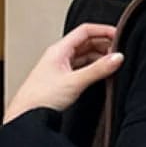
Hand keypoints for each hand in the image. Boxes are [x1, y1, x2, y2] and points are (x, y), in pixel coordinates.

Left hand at [3, 23, 122, 123]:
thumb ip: (98, 70)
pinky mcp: (62, 80)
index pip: (85, 31)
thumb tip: (116, 58)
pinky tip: (100, 75)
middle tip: (118, 52)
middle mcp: (59, 55)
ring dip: (99, 58)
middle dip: (103, 45)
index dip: (103, 31)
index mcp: (59, 49)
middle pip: (86, 42)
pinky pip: (81, 68)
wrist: (26, 115)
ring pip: (84, 56)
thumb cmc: (40, 98)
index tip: (119, 36)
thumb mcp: (75, 82)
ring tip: (112, 64)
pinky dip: (93, 69)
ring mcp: (60, 67)